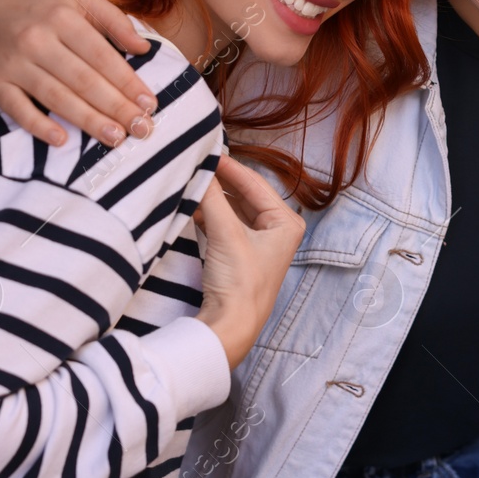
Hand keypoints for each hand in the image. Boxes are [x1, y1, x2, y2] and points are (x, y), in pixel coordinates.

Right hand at [0, 0, 157, 146]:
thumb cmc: (41, 10)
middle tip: (141, 128)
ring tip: (115, 138)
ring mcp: (13, 63)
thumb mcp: (79, 0)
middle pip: (83, 80)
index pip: (101, 56)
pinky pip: (18, 109)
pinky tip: (62, 140)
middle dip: (116, 107)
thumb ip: (114, 20)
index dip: (127, 82)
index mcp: (63, 18)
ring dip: (88, 120)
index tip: (149, 103)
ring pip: (56, 97)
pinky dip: (39, 126)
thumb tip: (144, 48)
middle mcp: (37, 40)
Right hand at [192, 157, 306, 368]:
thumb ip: (213, 197)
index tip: (208, 150)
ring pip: (232, 209)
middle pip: (244, 195)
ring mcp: (258, 244)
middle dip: (220, 181)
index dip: (230, 166)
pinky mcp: (239, 256)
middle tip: (197, 162)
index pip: (255, 183)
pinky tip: (192, 204)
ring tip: (191, 179)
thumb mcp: (226, 234)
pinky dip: (208, 215)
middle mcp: (277, 231)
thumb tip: (200, 165)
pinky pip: (223, 225)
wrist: (230, 327)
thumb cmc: (240, 284)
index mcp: (286, 222)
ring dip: (212, 197)